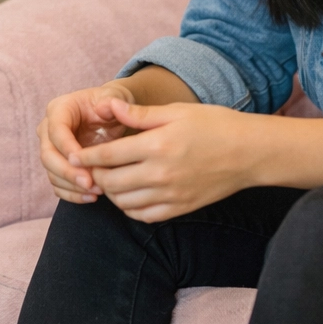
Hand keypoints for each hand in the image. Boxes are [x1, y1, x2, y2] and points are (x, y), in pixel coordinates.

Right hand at [37, 83, 135, 204]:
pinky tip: (91, 197)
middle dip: (67, 172)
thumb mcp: (115, 97)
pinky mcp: (58, 166)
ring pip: (51, 172)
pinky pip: (58, 184)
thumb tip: (105, 107)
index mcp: (59, 109)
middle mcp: (49, 129)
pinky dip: (72, 194)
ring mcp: (52, 149)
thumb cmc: (113, 103)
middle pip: (47, 155)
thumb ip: (111, 100)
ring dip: (72, 186)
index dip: (67, 148)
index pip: (56, 130)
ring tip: (97, 191)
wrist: (113, 115)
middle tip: (89, 183)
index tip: (85, 162)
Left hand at [68, 97, 261, 222]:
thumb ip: (139, 114)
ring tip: (108, 179)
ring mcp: (171, 195)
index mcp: (157, 146)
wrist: (249, 153)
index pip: (107, 156)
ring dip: (110, 192)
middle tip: (89, 167)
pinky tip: (129, 195)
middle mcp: (161, 174)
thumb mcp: (175, 111)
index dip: (85, 157)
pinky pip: (144, 216)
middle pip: (111, 182)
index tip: (73, 154)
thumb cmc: (213, 124)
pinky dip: (130, 208)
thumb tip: (107, 107)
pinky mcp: (181, 208)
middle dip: (95, 175)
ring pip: (124, 203)